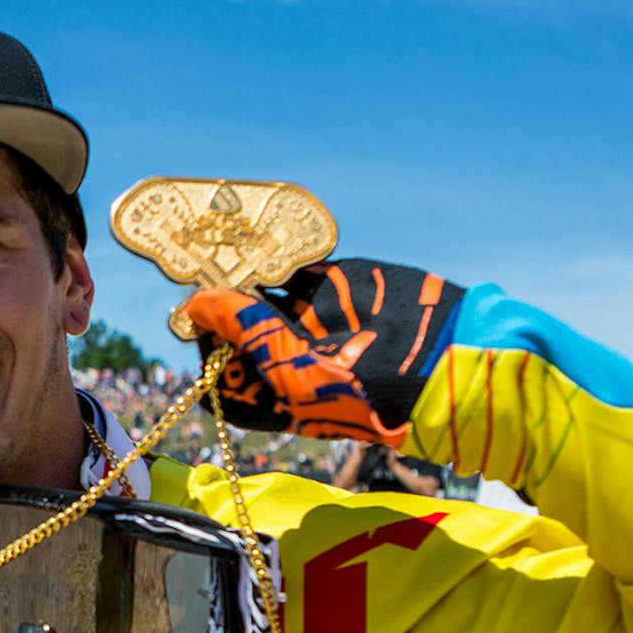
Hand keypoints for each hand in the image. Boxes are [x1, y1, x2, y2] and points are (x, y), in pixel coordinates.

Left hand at [176, 259, 464, 441]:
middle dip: (217, 300)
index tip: (194, 316)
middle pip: (232, 325)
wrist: (439, 360)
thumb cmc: (365, 388)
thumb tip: (195, 303)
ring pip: (257, 291)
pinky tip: (255, 237)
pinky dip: (272, 251)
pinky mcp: (326, 286)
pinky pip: (290, 265)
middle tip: (198, 268)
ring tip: (219, 245)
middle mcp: (282, 356)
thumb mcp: (296, 365)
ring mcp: (304, 319)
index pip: (217, 372)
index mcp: (271, 395)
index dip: (203, 344)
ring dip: (239, 269)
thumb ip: (248, 330)